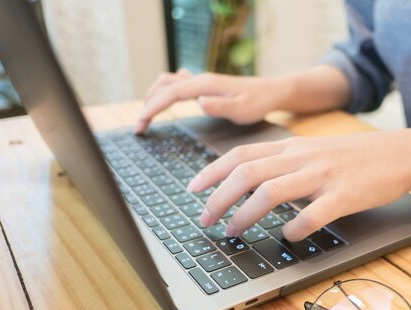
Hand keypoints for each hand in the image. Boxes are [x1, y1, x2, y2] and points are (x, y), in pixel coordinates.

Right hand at [136, 69, 283, 132]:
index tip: (141, 124)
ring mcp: (201, 81)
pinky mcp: (204, 86)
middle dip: (148, 105)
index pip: (170, 93)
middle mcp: (200, 80)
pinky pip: (177, 84)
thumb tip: (199, 102)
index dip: (152, 108)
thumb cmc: (258, 103)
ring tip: (146, 118)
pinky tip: (163, 105)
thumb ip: (220, 107)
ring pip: (167, 82)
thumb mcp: (242, 110)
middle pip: (163, 86)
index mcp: (205, 85)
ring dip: (153, 97)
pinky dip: (164, 93)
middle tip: (140, 127)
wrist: (270, 92)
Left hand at [188, 130, 410, 240]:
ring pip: (272, 191)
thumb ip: (282, 162)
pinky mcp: (344, 194)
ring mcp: (322, 175)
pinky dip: (295, 227)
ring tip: (233, 231)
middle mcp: (301, 157)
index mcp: (291, 147)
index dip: (211, 171)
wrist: (398, 153)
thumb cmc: (352, 157)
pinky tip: (287, 236)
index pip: (241, 154)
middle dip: (218, 197)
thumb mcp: (312, 151)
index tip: (192, 189)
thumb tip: (248, 184)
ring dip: (245, 214)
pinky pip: (313, 213)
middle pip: (247, 172)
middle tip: (204, 219)